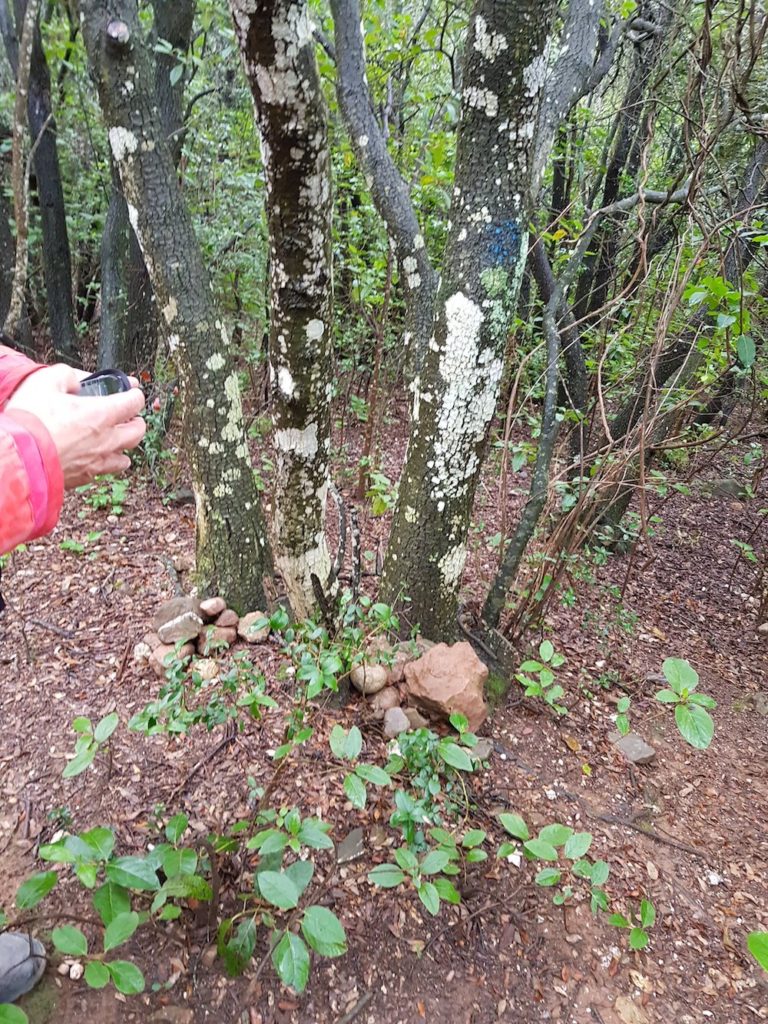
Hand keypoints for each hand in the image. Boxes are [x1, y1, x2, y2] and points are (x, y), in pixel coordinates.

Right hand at [6, 363, 146, 487]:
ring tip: (113, 438)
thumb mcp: (46, 382)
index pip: (134, 402)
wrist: (17, 457)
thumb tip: (76, 380)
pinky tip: (95, 456)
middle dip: (135, 421)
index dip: (134, 394)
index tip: (130, 390)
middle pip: (138, 432)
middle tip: (126, 415)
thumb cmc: (31, 419)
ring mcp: (98, 462)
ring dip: (123, 445)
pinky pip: (106, 472)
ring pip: (126, 457)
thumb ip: (67, 376)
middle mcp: (107, 440)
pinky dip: (106, 463)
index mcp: (102, 414)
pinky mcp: (85, 478)